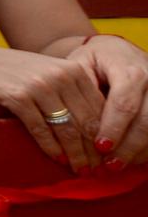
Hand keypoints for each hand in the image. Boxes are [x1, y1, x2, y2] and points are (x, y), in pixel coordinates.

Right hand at [0, 42, 103, 172]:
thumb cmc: (12, 70)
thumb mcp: (48, 73)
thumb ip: (72, 92)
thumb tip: (96, 130)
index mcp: (72, 68)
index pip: (99, 108)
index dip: (104, 135)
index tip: (104, 155)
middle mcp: (59, 75)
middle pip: (86, 121)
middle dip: (92, 150)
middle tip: (94, 168)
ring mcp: (38, 86)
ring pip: (67, 129)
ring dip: (75, 154)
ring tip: (78, 169)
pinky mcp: (18, 97)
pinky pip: (41, 129)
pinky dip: (51, 148)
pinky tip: (56, 158)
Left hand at [69, 36, 147, 167]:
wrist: (120, 50)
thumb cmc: (95, 59)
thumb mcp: (81, 63)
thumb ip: (81, 88)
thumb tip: (76, 118)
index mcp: (129, 70)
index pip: (124, 104)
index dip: (113, 128)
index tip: (99, 146)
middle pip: (145, 121)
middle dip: (127, 146)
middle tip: (108, 165)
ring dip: (138, 152)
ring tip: (116, 166)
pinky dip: (146, 149)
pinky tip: (131, 159)